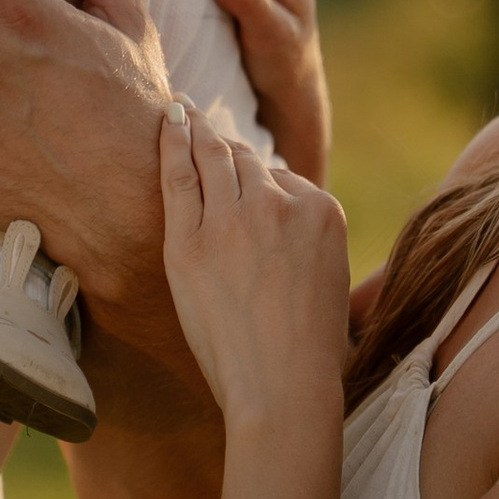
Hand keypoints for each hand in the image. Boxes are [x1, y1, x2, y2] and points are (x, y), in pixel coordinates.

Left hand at [158, 109, 353, 425]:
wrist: (283, 387)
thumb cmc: (309, 350)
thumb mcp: (330, 280)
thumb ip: (306, 241)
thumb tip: (278, 229)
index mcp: (323, 211)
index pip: (282, 179)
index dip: (258, 180)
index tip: (242, 175)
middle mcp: (281, 204)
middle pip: (245, 161)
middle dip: (223, 143)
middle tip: (201, 120)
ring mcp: (234, 219)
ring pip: (213, 158)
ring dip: (197, 130)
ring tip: (181, 111)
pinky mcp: (191, 241)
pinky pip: (179, 176)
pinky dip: (173, 141)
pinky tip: (168, 121)